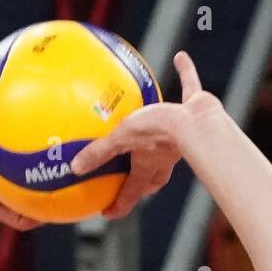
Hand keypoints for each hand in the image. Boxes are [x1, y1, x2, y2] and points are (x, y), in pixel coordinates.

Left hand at [71, 51, 223, 218]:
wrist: (197, 122)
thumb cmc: (159, 133)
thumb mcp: (121, 139)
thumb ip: (99, 153)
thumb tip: (74, 168)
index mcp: (148, 165)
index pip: (131, 193)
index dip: (119, 206)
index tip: (107, 213)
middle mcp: (165, 155)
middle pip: (154, 176)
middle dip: (144, 182)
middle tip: (133, 182)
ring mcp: (183, 134)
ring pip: (171, 140)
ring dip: (162, 138)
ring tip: (153, 129)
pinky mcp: (196, 109)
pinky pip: (189, 88)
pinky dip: (186, 73)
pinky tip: (180, 58)